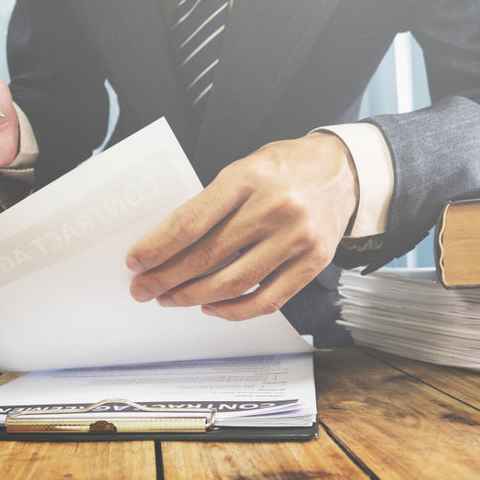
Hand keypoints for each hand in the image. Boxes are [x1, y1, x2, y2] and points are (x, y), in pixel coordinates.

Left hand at [126, 132, 357, 319]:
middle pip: (207, 256)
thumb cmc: (284, 169)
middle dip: (167, 278)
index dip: (158, 247)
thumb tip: (166, 246)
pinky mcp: (313, 263)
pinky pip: (266, 301)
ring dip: (193, 297)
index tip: (136, 263)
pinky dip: (233, 311)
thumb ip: (212, 203)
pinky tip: (210, 307)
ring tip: (171, 299)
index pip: (192, 222)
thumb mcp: (244, 169)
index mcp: (249, 177)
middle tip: (143, 289)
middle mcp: (275, 207)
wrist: (343, 170)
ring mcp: (297, 238)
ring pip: (232, 283)